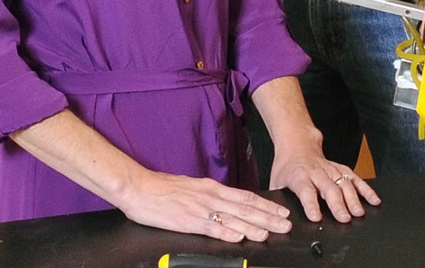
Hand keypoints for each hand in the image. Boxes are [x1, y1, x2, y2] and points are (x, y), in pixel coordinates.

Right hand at [108, 169, 292, 241]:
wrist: (139, 187)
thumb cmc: (162, 189)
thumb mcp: (192, 188)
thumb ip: (210, 196)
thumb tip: (227, 204)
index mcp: (212, 188)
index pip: (245, 197)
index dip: (266, 205)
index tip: (281, 211)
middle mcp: (210, 196)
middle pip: (245, 207)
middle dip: (268, 217)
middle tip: (286, 224)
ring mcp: (200, 208)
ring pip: (233, 217)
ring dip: (254, 226)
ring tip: (271, 232)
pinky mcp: (188, 220)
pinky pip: (211, 227)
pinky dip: (228, 232)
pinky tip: (240, 237)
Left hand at [268, 141, 378, 223]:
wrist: (297, 145)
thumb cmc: (287, 167)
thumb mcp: (276, 183)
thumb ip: (278, 200)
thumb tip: (277, 218)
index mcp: (299, 176)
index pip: (306, 191)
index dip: (310, 204)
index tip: (316, 217)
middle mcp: (317, 173)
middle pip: (329, 188)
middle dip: (338, 204)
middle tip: (344, 219)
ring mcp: (331, 170)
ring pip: (344, 184)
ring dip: (353, 199)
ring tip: (359, 213)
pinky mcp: (341, 169)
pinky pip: (356, 179)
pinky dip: (366, 190)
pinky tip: (374, 200)